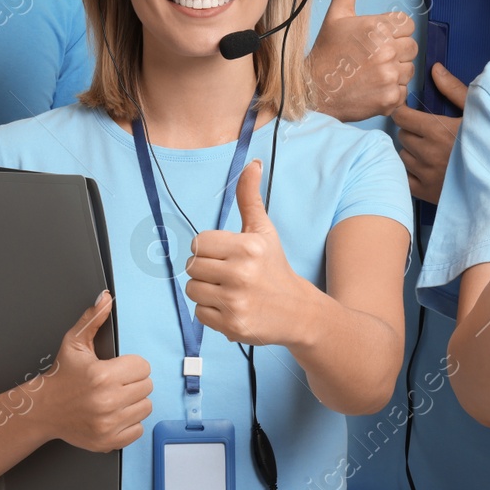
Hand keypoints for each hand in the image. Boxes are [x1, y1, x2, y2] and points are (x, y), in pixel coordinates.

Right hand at [38, 292, 151, 452]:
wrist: (42, 410)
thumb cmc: (61, 376)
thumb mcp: (74, 343)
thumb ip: (93, 319)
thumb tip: (105, 298)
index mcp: (102, 375)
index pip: (143, 367)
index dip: (132, 366)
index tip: (118, 369)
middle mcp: (107, 401)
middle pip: (147, 387)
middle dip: (133, 383)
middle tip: (115, 384)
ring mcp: (108, 424)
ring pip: (145, 408)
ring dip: (134, 403)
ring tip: (115, 399)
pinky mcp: (108, 441)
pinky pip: (138, 430)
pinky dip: (129, 423)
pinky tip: (114, 415)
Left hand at [186, 160, 313, 345]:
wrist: (298, 311)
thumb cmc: (274, 266)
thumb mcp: (263, 230)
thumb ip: (250, 197)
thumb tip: (252, 163)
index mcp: (247, 247)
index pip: (198, 243)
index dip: (208, 248)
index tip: (225, 254)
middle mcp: (241, 274)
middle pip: (192, 267)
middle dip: (206, 270)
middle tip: (227, 274)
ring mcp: (236, 302)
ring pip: (192, 290)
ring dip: (206, 291)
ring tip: (228, 290)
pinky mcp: (232, 326)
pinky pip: (199, 313)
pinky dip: (211, 312)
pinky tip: (231, 307)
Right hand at [309, 0, 416, 121]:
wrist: (313, 91)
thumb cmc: (327, 51)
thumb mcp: (337, 15)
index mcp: (376, 27)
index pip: (407, 25)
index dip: (394, 32)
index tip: (377, 40)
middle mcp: (386, 50)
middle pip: (412, 47)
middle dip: (396, 52)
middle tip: (372, 58)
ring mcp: (388, 76)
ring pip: (409, 70)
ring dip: (395, 72)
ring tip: (371, 73)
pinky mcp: (389, 98)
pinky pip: (403, 91)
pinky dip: (390, 93)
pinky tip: (371, 88)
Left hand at [392, 63, 467, 202]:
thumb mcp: (475, 111)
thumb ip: (452, 89)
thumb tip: (435, 69)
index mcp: (438, 130)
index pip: (402, 117)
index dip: (403, 111)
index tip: (408, 111)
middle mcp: (428, 153)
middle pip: (402, 136)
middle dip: (410, 131)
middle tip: (424, 131)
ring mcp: (427, 174)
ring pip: (402, 156)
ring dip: (410, 151)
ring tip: (428, 150)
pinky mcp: (428, 193)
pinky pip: (406, 179)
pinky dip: (410, 172)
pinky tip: (424, 168)